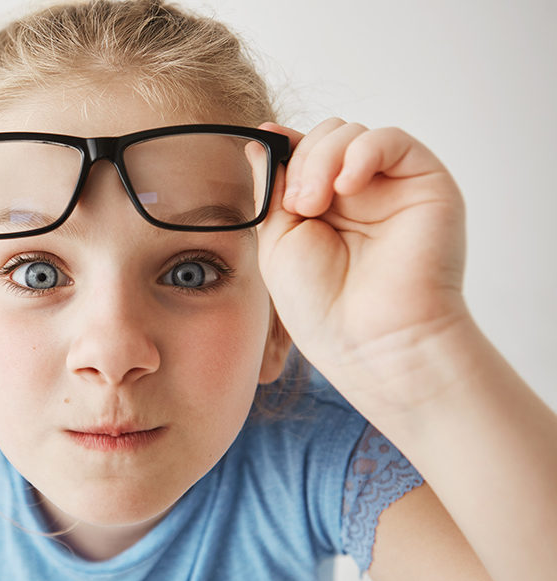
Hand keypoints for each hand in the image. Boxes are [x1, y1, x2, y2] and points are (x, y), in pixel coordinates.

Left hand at [250, 118, 469, 394]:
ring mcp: (391, 188)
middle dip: (302, 160)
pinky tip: (347, 186)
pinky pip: (391, 139)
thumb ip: (272, 189)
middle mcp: (359, 194)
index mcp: (324, 207)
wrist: (371, 341)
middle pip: (325, 137)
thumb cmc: (322, 306)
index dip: (286, 146)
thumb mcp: (277, 241)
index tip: (266, 143)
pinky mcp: (426, 184)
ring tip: (314, 206)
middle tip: (299, 207)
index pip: (304, 154)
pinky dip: (362, 151)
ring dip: (323, 159)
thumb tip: (260, 140)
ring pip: (352, 134)